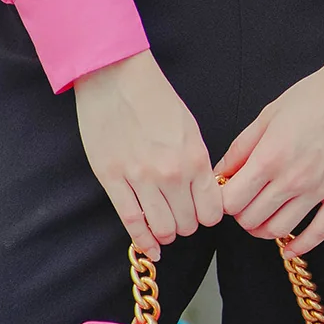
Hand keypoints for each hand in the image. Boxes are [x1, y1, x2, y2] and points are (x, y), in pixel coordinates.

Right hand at [74, 50, 223, 258]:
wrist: (115, 76)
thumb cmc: (154, 97)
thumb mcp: (189, 127)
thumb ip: (197, 162)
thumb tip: (202, 191)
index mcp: (194, 158)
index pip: (211, 211)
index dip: (207, 215)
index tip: (201, 210)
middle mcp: (170, 173)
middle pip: (187, 224)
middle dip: (187, 223)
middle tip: (181, 214)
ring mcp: (139, 179)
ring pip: (162, 228)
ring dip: (166, 232)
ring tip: (164, 225)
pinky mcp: (112, 180)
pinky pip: (132, 222)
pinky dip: (143, 240)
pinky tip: (150, 247)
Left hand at [215, 0, 323, 255]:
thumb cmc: (317, 94)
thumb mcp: (269, 113)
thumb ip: (242, 146)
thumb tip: (221, 172)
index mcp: (271, 155)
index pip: (232, 200)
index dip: (224, 200)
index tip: (227, 193)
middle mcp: (293, 178)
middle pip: (252, 219)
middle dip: (241, 215)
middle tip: (244, 203)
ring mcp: (320, 189)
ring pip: (280, 230)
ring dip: (264, 230)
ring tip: (262, 218)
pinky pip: (319, 232)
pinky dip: (301, 246)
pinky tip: (290, 247)